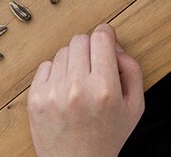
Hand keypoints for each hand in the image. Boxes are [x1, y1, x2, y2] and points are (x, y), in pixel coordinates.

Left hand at [26, 24, 144, 156]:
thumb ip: (132, 70)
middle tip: (94, 65)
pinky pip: (46, 65)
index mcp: (105, 89)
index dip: (106, 34)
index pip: (101, 38)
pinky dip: (56, 73)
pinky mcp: (35, 97)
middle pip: (80, 40)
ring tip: (79, 83)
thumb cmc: (107, 136)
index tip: (105, 38)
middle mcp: (77, 88)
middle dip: (90, 48)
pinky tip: (64, 90)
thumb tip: (115, 45)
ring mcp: (53, 92)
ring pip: (63, 52)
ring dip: (73, 62)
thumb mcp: (134, 107)